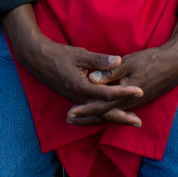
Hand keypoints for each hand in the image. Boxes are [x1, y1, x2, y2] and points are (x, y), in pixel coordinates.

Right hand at [2, 5, 144, 125]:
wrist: (37, 60)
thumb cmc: (59, 55)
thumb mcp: (80, 54)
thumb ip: (99, 60)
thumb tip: (118, 61)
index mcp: (81, 87)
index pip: (107, 93)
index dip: (124, 93)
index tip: (139, 91)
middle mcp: (79, 98)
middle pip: (104, 112)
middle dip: (122, 116)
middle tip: (138, 122)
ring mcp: (75, 101)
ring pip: (97, 115)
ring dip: (113, 118)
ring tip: (129, 121)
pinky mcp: (73, 100)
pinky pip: (90, 113)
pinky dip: (101, 117)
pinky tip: (109, 117)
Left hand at [67, 9, 177, 125]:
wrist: (175, 64)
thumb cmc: (152, 60)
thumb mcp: (129, 62)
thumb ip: (110, 72)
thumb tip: (92, 79)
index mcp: (125, 95)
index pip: (100, 105)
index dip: (85, 109)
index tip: (70, 113)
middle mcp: (129, 103)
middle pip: (104, 114)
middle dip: (86, 117)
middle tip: (69, 119)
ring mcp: (135, 103)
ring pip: (112, 114)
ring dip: (95, 116)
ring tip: (80, 118)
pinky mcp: (139, 101)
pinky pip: (120, 111)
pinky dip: (107, 113)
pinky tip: (102, 112)